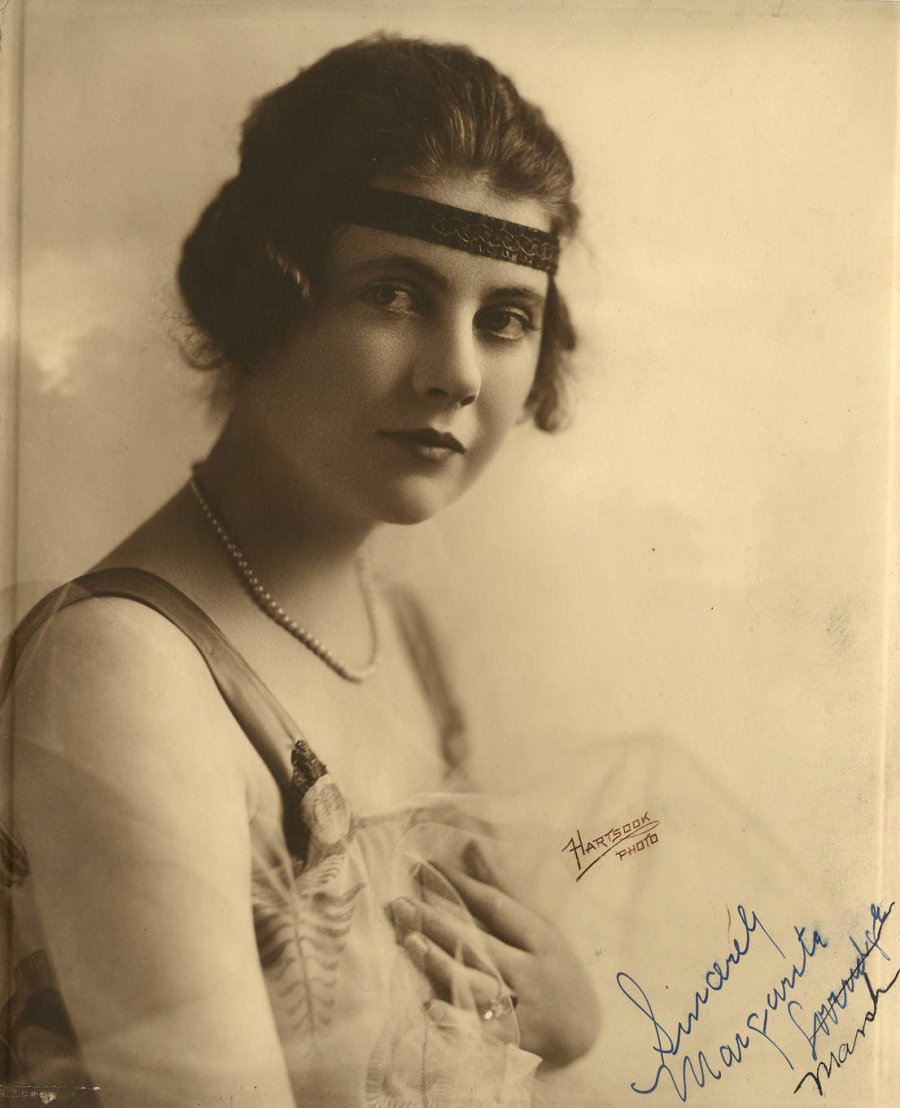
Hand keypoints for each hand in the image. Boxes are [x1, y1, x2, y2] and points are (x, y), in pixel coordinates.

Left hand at [389, 839, 599, 1066]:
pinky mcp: (510, 1040)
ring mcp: (521, 1007)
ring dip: (439, 962)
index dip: (459, 885)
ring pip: (475, 982)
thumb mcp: (540, 925)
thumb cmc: (555, 968)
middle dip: (437, 921)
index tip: (425, 868)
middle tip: (401, 902)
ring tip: (408, 940)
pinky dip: (455, 1019)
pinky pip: (478, 1029)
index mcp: (540, 938)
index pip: (495, 906)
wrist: (585, 1036)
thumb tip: (470, 844)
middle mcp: (530, 971)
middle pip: (479, 943)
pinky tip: (429, 1006)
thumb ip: (503, 887)